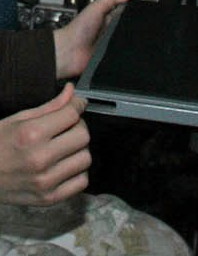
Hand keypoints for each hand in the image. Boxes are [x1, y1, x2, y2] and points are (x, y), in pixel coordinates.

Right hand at [0, 83, 90, 204]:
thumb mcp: (17, 120)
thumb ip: (49, 106)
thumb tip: (72, 92)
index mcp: (31, 135)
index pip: (73, 114)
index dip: (76, 106)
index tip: (74, 106)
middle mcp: (40, 159)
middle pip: (83, 136)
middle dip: (78, 127)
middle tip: (67, 128)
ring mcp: (45, 182)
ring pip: (85, 158)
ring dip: (79, 150)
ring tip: (64, 148)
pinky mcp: (48, 199)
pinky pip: (81, 182)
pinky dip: (77, 173)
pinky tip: (64, 166)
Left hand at [53, 0, 128, 80]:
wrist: (68, 52)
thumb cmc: (77, 30)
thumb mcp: (95, 7)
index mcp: (106, 18)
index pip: (124, 12)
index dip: (131, 10)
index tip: (137, 8)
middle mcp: (109, 31)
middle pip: (127, 26)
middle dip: (130, 25)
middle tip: (127, 24)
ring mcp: (109, 44)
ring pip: (126, 40)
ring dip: (126, 39)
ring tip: (121, 36)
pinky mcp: (109, 57)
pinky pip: (121, 54)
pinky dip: (122, 52)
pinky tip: (119, 48)